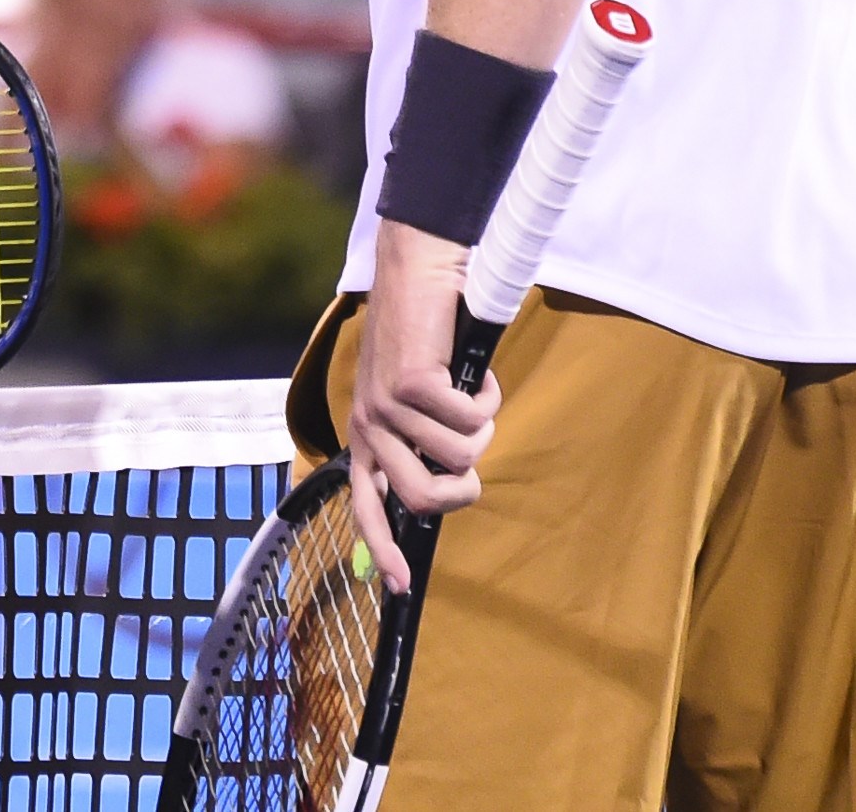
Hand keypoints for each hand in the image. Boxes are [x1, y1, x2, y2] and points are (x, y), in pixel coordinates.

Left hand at [346, 221, 497, 592]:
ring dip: (481, 428)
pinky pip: (471, 419)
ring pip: (458, 457)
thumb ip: (426, 436)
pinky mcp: (410, 384)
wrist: (419, 268)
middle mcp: (368, 424)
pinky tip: (472, 371)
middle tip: (471, 458)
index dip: (385, 549)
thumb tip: (452, 481)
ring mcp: (385, 405)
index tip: (401, 587)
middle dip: (462, 487)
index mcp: (366, 433)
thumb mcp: (418, 395)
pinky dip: (488, 397)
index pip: (366, 505)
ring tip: (470, 393)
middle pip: (422, 499)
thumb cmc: (426, 333)